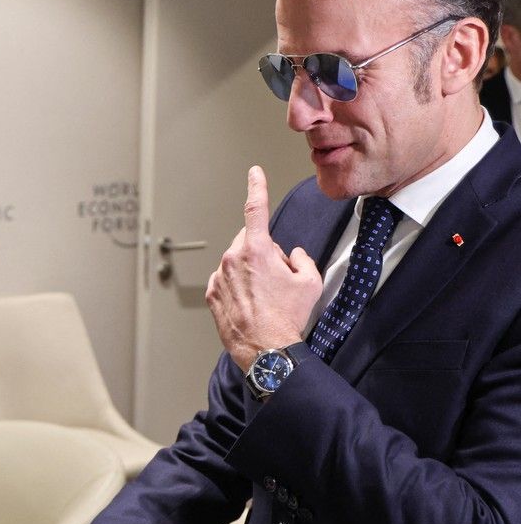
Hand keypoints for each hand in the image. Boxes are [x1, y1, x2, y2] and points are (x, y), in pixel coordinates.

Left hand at [205, 166, 321, 370]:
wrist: (267, 351)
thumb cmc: (288, 317)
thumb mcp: (310, 282)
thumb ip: (302, 259)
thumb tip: (292, 255)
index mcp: (257, 249)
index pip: (256, 208)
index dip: (257, 187)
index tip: (255, 172)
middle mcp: (233, 258)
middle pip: (249, 242)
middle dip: (262, 253)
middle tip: (277, 280)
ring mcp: (220, 276)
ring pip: (237, 263)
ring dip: (249, 272)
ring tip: (264, 298)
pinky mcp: (212, 293)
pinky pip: (227, 281)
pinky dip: (237, 288)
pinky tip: (251, 305)